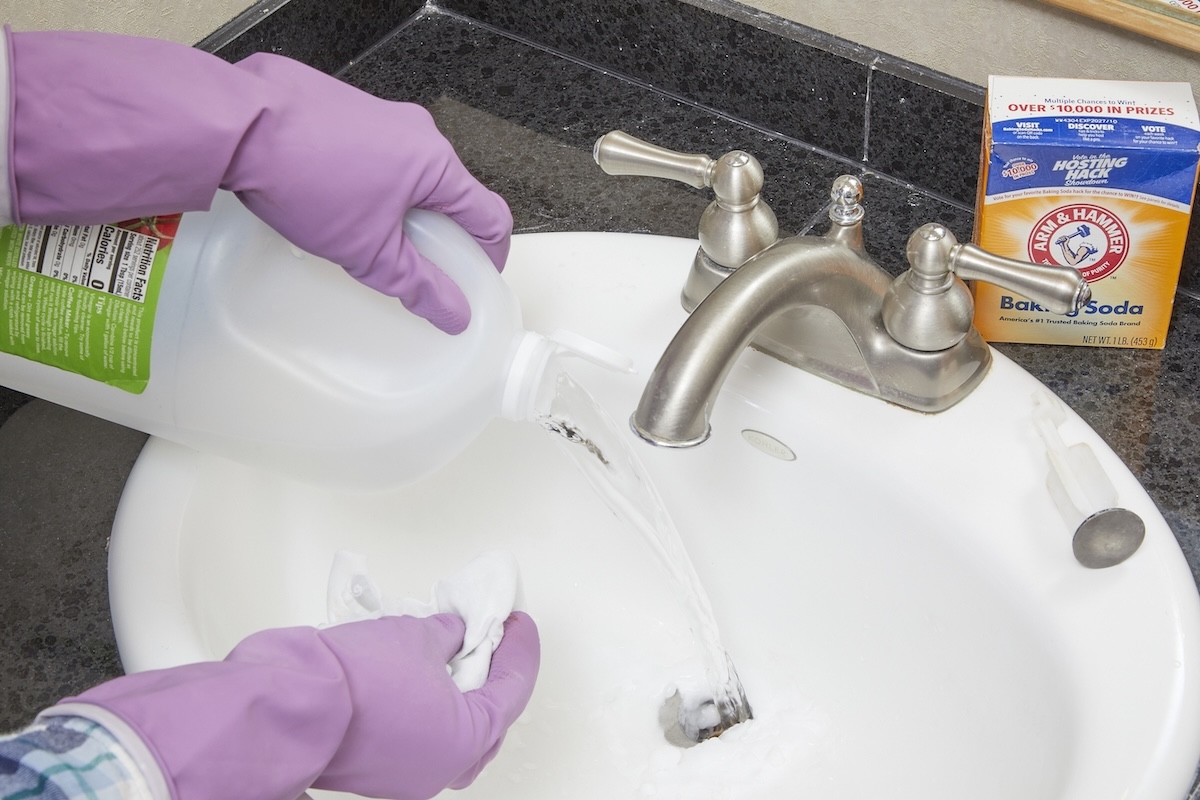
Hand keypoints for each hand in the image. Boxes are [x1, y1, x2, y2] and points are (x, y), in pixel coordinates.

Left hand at [8, 29, 510, 332]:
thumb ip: (418, 285)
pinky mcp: (345, 110)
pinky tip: (335, 206)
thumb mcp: (368, 251)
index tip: (477, 279)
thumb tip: (452, 313)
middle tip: (416, 267)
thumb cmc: (306, 174)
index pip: (490, 215)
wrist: (239, 123)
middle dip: (438, 234)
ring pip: (410, 173)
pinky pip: (375, 153)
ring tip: (366, 239)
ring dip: (401, 209)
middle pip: (450, 194)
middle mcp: (416, 132)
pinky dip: (370, 184)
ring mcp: (380, 115)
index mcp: (437, 164)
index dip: (491, 255)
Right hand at [52, 613, 538, 799]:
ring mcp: (406, 775)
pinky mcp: (374, 771)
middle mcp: (440, 768)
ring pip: (449, 732)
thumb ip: (446, 634)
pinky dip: (424, 705)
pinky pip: (416, 736)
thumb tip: (453, 632)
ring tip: (452, 650)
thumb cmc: (351, 679)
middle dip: (492, 676)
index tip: (519, 624)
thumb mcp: (416, 636)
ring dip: (455, 692)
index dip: (520, 649)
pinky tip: (416, 673)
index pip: (513, 690)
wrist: (285, 704)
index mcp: (466, 740)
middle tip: (491, 637)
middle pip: (486, 720)